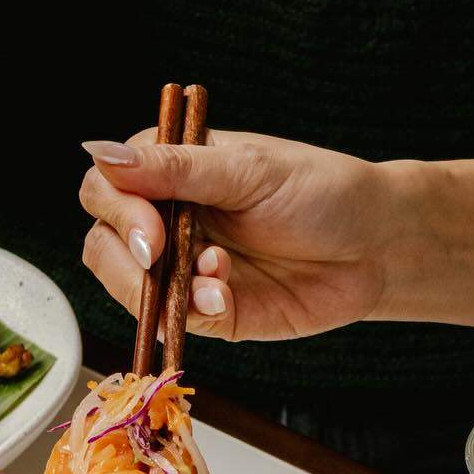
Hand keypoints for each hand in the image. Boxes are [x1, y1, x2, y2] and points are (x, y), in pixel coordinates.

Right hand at [79, 128, 408, 343]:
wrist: (374, 248)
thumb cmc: (320, 193)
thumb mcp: (247, 171)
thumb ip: (174, 168)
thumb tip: (98, 152)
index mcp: (171, 171)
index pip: (105, 189)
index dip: (117, 212)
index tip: (153, 227)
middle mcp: (168, 219)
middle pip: (104, 245)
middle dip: (130, 260)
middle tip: (167, 257)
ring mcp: (182, 269)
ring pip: (129, 290)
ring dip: (163, 290)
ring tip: (216, 280)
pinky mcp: (205, 312)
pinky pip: (172, 320)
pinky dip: (193, 311)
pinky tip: (226, 296)